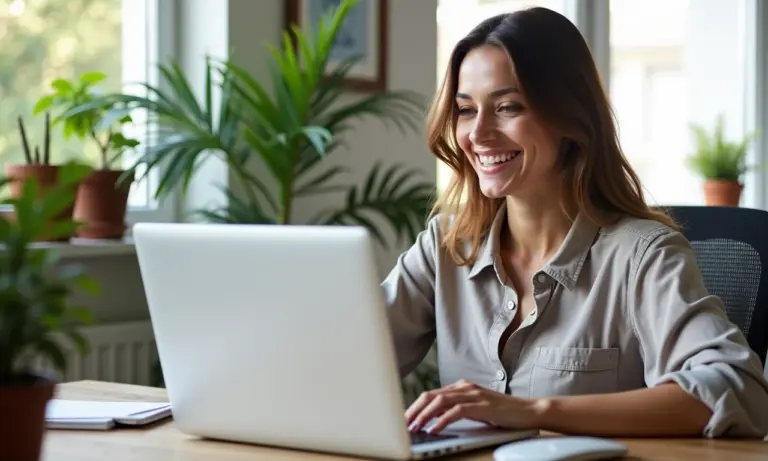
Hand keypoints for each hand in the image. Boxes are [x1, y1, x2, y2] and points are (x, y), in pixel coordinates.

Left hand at [404, 379, 542, 433]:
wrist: (528, 411)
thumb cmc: (503, 413)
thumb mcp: (475, 409)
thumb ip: (456, 409)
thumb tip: (433, 418)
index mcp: (462, 386)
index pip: (432, 394)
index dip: (416, 406)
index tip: (405, 418)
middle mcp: (465, 387)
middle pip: (431, 395)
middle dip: (414, 409)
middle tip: (403, 423)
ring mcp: (473, 394)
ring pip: (440, 402)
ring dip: (424, 415)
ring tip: (414, 427)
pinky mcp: (480, 405)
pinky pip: (455, 412)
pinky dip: (441, 421)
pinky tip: (434, 430)